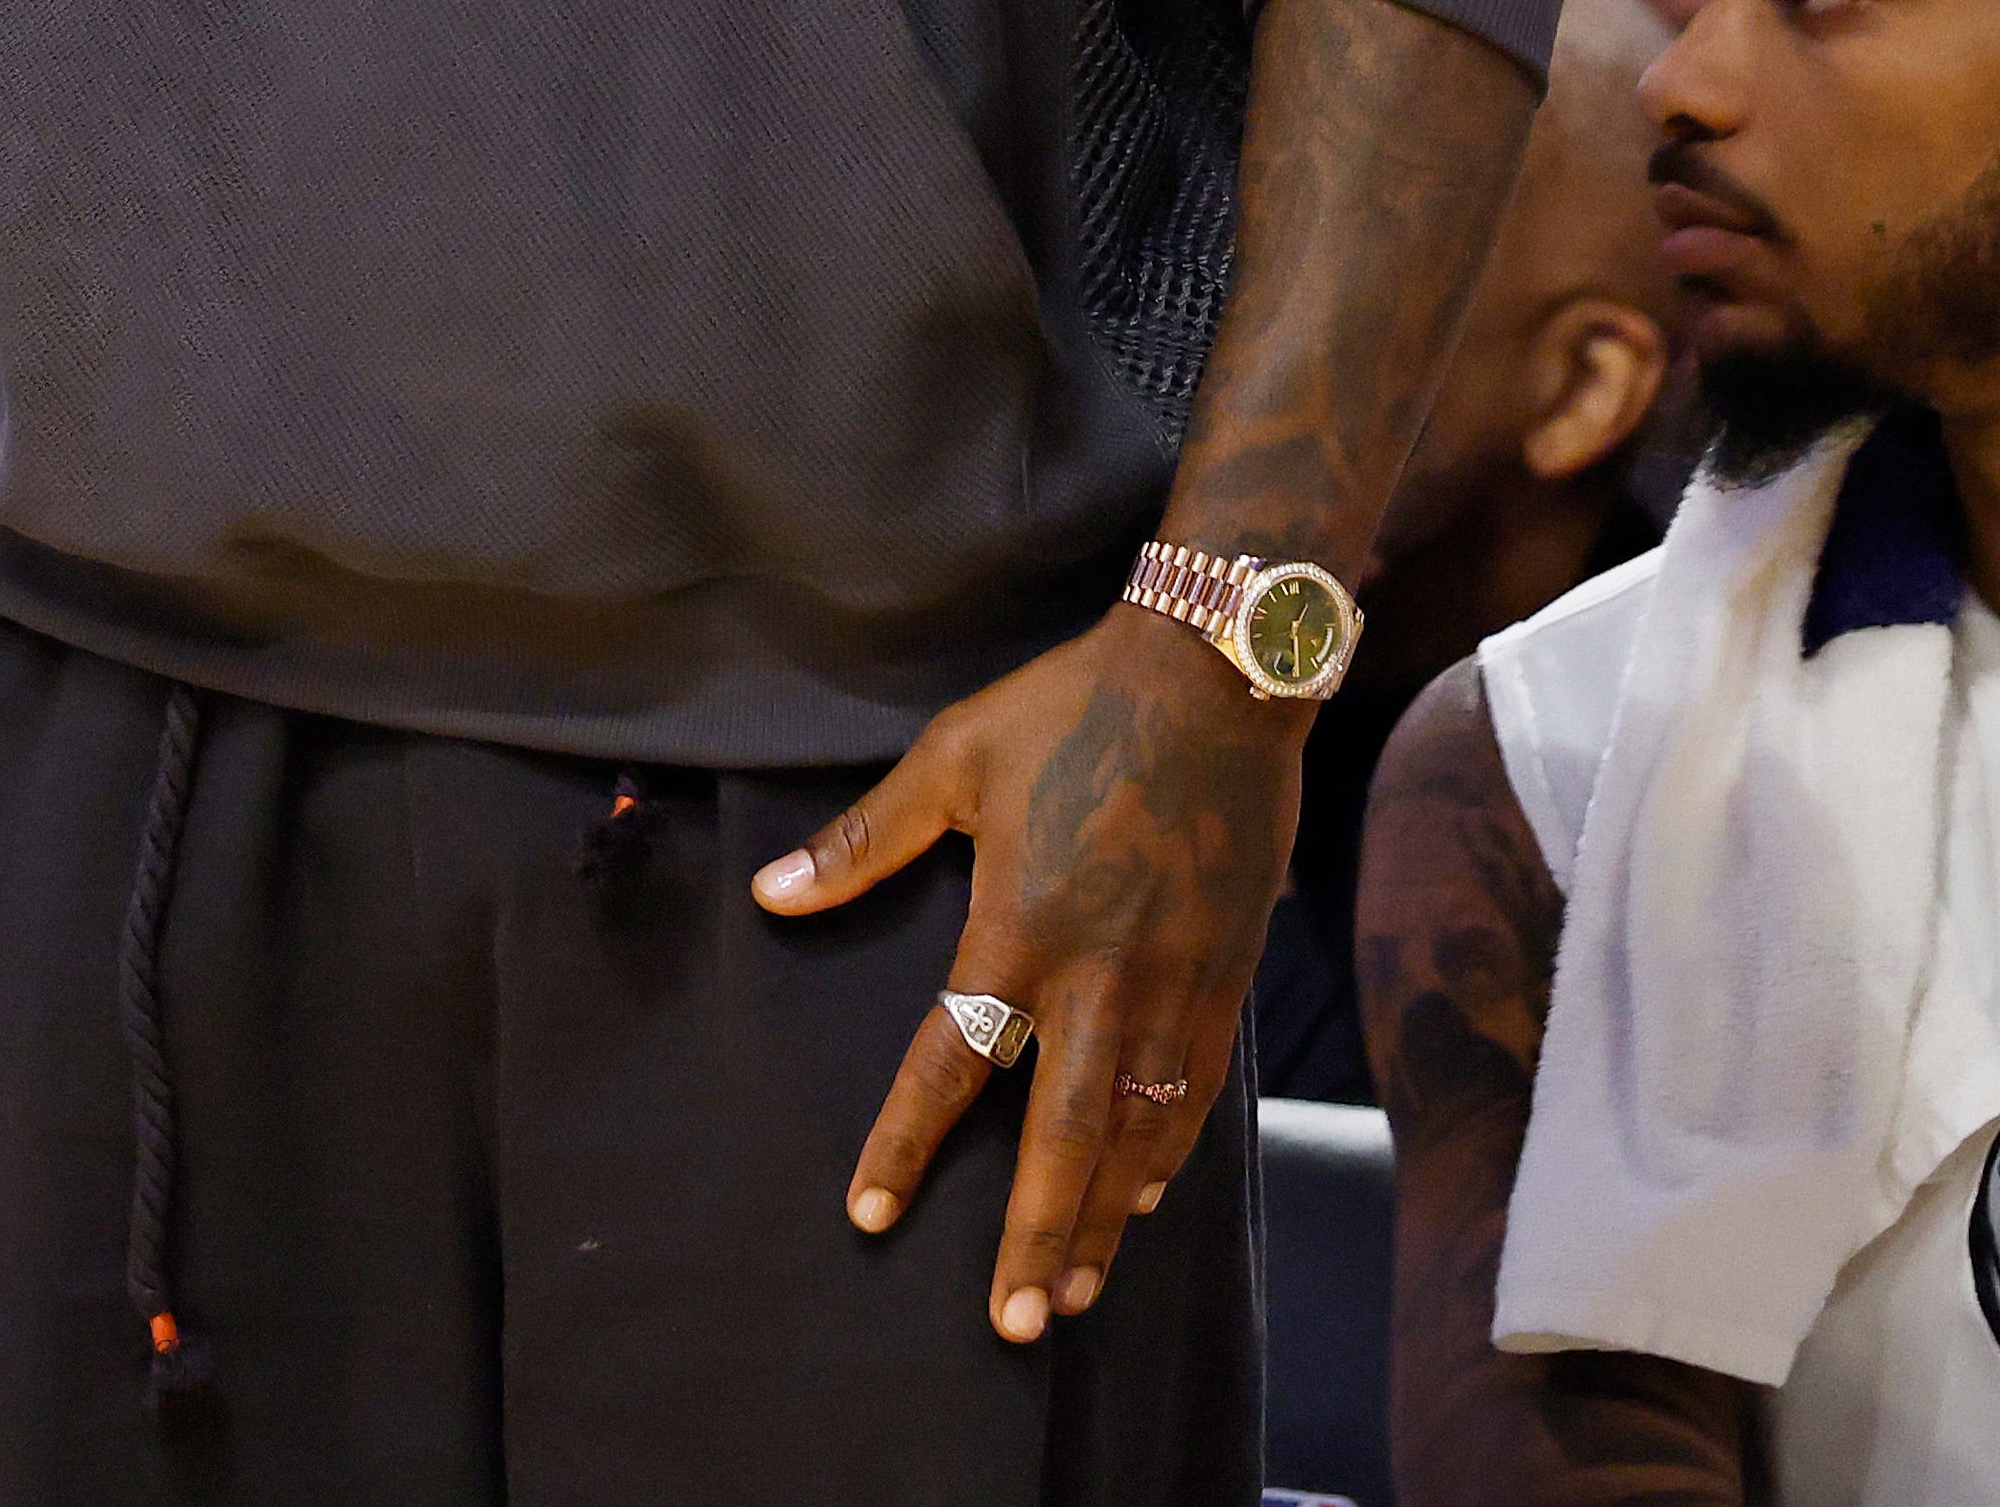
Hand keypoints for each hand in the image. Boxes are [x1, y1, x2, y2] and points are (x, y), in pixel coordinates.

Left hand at [757, 602, 1298, 1341]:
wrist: (1217, 675)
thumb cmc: (1073, 709)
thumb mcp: (954, 761)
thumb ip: (865, 841)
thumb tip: (773, 893)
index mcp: (1020, 926)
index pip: (952, 1060)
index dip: (907, 1142)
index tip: (871, 1212)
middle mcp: (1100, 976)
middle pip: (1063, 1134)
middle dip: (1038, 1234)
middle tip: (1015, 1323)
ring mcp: (1172, 981)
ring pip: (1137, 1131)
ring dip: (1104, 1216)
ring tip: (1073, 1289)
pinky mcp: (1226, 972)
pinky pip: (1196, 1088)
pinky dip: (1170, 1150)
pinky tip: (1148, 1193)